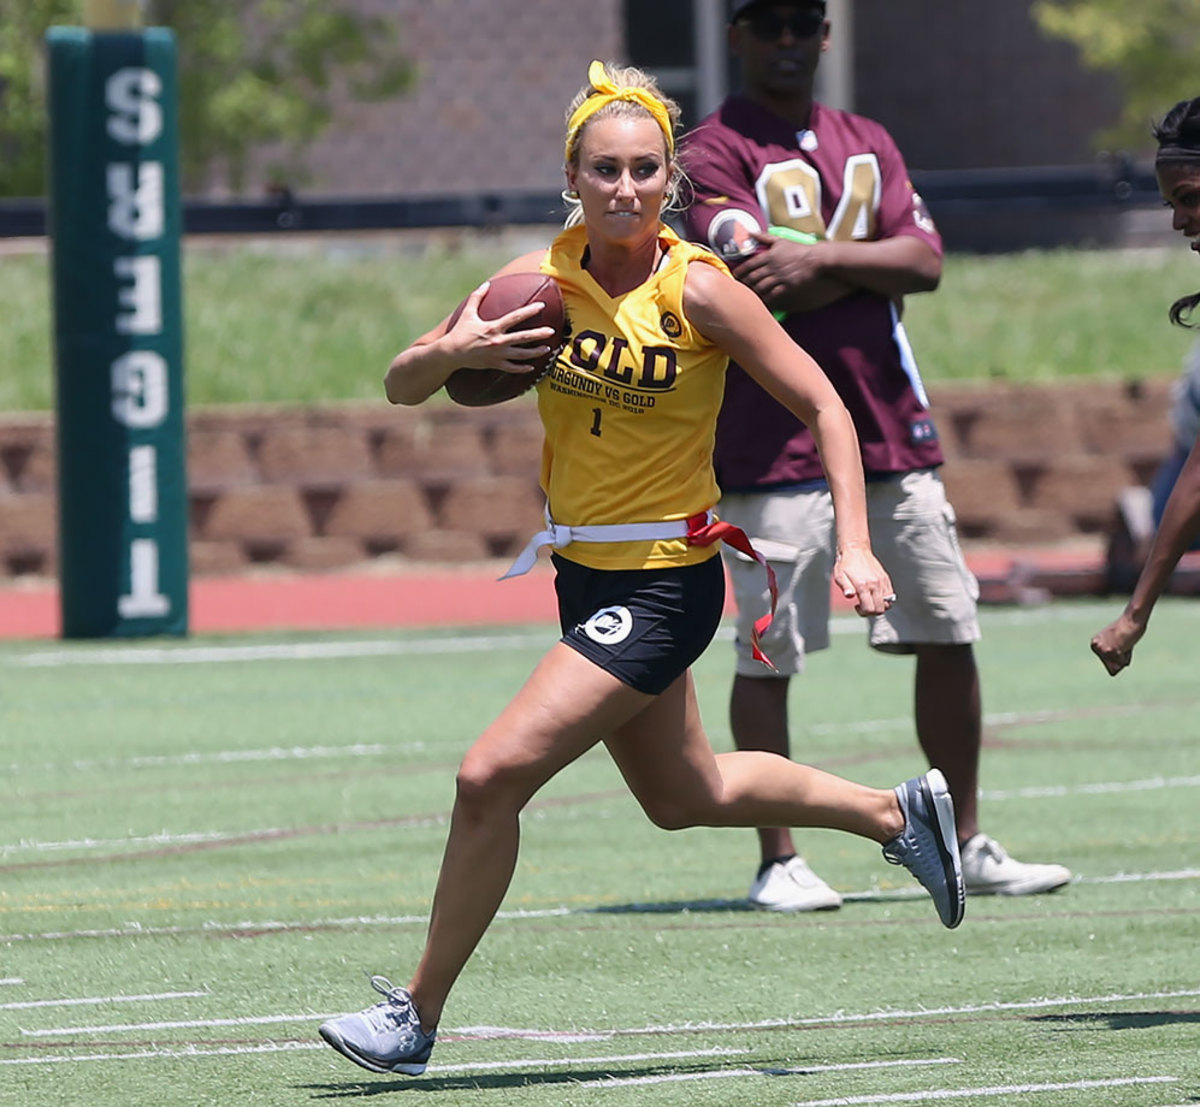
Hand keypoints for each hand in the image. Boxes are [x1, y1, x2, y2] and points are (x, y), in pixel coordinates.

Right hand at [445, 281, 556, 373]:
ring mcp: (498, 354)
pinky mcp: (495, 364)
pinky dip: (522, 368)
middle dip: (538, 334)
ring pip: (521, 355)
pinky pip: (512, 368)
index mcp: (493, 327)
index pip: (515, 317)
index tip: (541, 305)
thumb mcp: (468, 313)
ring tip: (547, 349)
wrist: (451, 353)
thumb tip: (486, 283)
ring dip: (535, 353)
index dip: (529, 310)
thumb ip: (477, 297)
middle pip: (523, 337)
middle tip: (552, 331)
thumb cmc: (459, 332)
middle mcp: (498, 341)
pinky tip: (532, 367)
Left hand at [732, 233, 847, 311]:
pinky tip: (761, 302)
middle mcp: (772, 267)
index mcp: (769, 255)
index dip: (740, 271)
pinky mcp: (787, 286)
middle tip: (737, 288)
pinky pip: (773, 294)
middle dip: (744, 283)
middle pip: (753, 277)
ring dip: (753, 292)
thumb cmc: (798, 249)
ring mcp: (779, 277)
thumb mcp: (781, 240)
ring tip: (747, 295)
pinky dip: (766, 299)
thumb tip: (750, 232)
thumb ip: (764, 237)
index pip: (750, 264)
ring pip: (761, 286)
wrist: (815, 259)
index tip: (734, 275)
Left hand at [833, 547, 895, 616]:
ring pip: (888, 603)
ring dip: (879, 606)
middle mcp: (875, 584)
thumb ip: (845, 587)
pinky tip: (875, 595)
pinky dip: (885, 599)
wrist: (856, 549)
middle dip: (871, 612)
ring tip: (870, 600)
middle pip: (880, 609)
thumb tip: (849, 595)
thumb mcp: (840, 576)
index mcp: (863, 585)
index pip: (870, 609)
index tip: (856, 606)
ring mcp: (882, 581)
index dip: (863, 613)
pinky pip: (891, 595)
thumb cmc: (845, 564)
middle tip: (863, 606)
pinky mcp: (886, 578)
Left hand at [1090, 612, 1145, 675]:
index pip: (1107, 661)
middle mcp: (1096, 647)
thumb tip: (1114, 670)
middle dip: (1120, 657)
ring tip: (1124, 643)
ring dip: (1124, 656)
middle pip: (1111, 665)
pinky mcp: (1111, 651)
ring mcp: (1103, 649)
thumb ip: (1114, 659)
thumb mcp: (1117, 645)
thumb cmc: (1127, 631)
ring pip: (1117, 665)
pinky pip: (1122, 663)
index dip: (1117, 654)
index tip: (1118, 641)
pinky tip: (1126, 644)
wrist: (1131, 619)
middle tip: (1122, 642)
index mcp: (1094, 644)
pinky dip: (1127, 656)